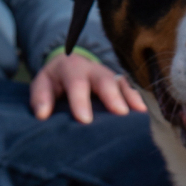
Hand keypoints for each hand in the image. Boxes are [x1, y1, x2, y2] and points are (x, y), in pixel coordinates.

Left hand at [31, 51, 145, 122]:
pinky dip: (138, 100)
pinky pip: (131, 90)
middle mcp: (94, 70)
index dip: (80, 100)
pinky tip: (145, 113)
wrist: (70, 66)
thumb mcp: (43, 84)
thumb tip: (42, 114)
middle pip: (104, 80)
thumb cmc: (56, 82)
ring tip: (139, 113)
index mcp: (72, 68)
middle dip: (112, 96)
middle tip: (120, 113)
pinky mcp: (121, 85)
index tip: (85, 119)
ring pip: (121, 84)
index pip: (76, 83)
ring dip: (130, 98)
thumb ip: (40, 97)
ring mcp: (110, 76)